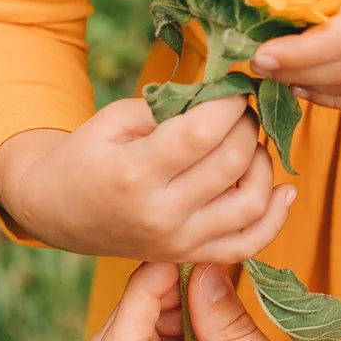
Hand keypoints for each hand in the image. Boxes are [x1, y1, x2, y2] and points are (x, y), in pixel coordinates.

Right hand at [0, 95, 295, 262]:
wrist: (57, 212)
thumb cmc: (86, 156)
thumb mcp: (114, 119)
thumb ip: (167, 108)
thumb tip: (223, 95)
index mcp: (135, 174)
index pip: (203, 132)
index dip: (230, 102)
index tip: (235, 85)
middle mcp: (161, 214)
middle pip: (232, 162)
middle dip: (247, 125)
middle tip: (241, 108)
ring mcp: (179, 242)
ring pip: (251, 204)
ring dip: (262, 163)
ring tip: (249, 141)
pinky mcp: (190, 256)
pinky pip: (248, 245)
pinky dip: (275, 218)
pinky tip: (284, 189)